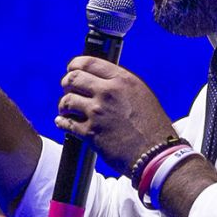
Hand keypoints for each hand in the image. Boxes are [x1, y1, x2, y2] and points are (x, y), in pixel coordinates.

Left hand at [53, 56, 175, 174]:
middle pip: (73, 79)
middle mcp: (108, 92)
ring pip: (67, 100)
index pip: (89, 63)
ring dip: (64, 105)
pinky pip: (66, 123)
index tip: (71, 69)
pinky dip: (61, 122)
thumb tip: (101, 81)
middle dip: (67, 83)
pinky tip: (62, 122)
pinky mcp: (90, 133)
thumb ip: (120, 85)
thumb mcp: (141, 95)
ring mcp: (97, 112)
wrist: (155, 154)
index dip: (75, 65)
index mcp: (122, 80)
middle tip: (67, 89)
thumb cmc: (153, 126)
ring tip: (66, 109)